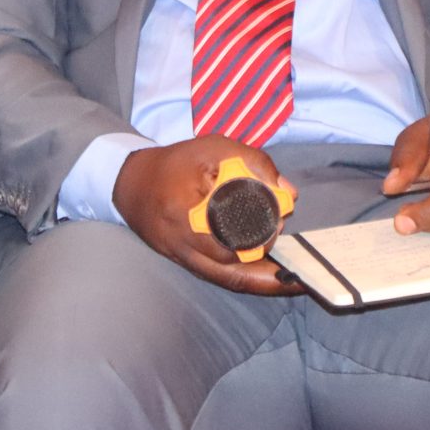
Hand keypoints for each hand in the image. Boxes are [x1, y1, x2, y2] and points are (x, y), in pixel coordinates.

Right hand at [113, 138, 300, 294]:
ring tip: (293, 279)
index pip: (234, 230)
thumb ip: (254, 163)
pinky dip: (248, 278)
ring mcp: (185, 258)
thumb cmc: (175, 163)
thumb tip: (290, 194)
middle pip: (235, 268)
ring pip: (230, 280)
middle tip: (298, 261)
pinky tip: (270, 275)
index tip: (283, 221)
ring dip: (263, 282)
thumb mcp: (214, 148)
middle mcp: (185, 244)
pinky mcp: (186, 263)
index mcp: (187, 212)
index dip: (263, 232)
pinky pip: (222, 277)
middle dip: (269, 268)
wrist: (132, 184)